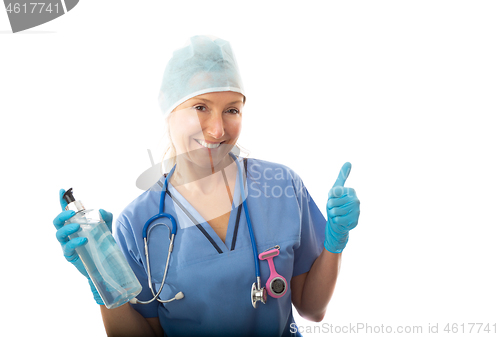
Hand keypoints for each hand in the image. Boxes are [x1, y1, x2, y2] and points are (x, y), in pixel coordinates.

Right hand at [53, 189, 113, 304]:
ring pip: (59, 234)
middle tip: (73, 212)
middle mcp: (68, 233)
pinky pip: (68, 248)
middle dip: (62, 214)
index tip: (61, 191)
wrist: (106, 264)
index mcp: (75, 224)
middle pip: (57, 222)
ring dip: (67, 227)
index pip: (66, 211)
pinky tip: (84, 239)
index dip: (62, 201)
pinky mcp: (71, 255)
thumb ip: (106, 216)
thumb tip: (100, 211)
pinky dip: (74, 242)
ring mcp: (68, 244)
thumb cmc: (102, 243)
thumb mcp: (107, 227)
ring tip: (78, 226)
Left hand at [324, 162, 360, 252]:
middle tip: (335, 208)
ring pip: (334, 211)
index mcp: (351, 191)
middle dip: (330, 206)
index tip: (334, 198)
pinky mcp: (354, 222)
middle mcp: (356, 200)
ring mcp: (356, 212)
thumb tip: (349, 162)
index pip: (332, 192)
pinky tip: (341, 220)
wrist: (339, 221)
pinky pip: (337, 220)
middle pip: (332, 202)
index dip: (330, 197)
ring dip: (332, 214)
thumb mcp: (336, 189)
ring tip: (338, 214)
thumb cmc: (336, 203)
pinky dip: (335, 221)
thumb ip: (342, 176)